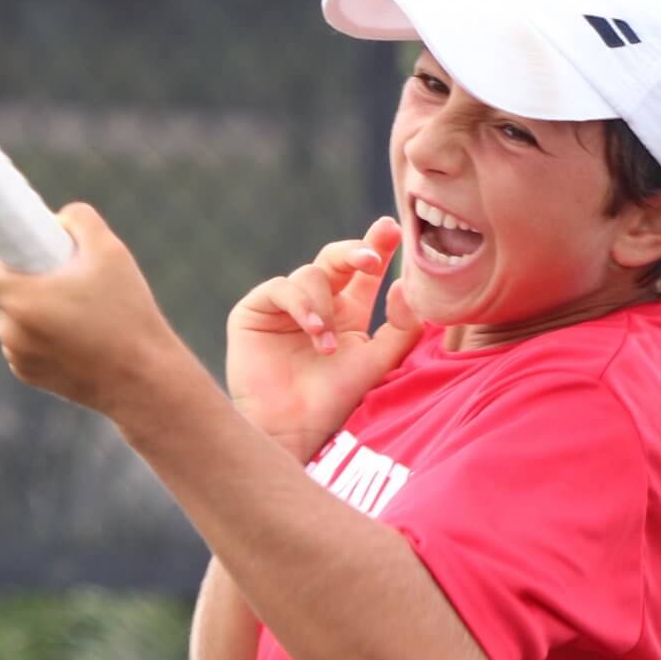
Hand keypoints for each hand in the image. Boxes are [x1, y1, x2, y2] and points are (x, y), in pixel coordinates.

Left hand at [0, 201, 189, 419]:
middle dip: (30, 282)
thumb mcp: (112, 252)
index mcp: (22, 299)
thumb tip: (59, 220)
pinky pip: (25, 345)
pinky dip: (44, 337)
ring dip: (38, 311)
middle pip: (4, 293)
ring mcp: (18, 358)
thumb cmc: (128, 314)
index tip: (24, 254)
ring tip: (84, 314)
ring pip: (16, 319)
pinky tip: (81, 340)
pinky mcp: (30, 376)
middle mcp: (11, 331)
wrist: (145, 380)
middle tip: (69, 280)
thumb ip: (79, 221)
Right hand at [226, 217, 425, 459]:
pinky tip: (313, 331)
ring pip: (311, 274)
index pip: (365, 272)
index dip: (378, 246)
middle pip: (337, 259)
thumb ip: (402, 326)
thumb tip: (405, 286)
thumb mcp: (380, 361)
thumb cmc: (337, 401)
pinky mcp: (255, 311)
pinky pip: (281, 288)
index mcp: (349, 312)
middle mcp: (318, 304)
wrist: (294, 429)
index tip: (394, 230)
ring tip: (328, 347)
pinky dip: (301, 305)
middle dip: (356, 251)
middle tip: (371, 259)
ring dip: (324, 306)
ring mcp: (285, 306)